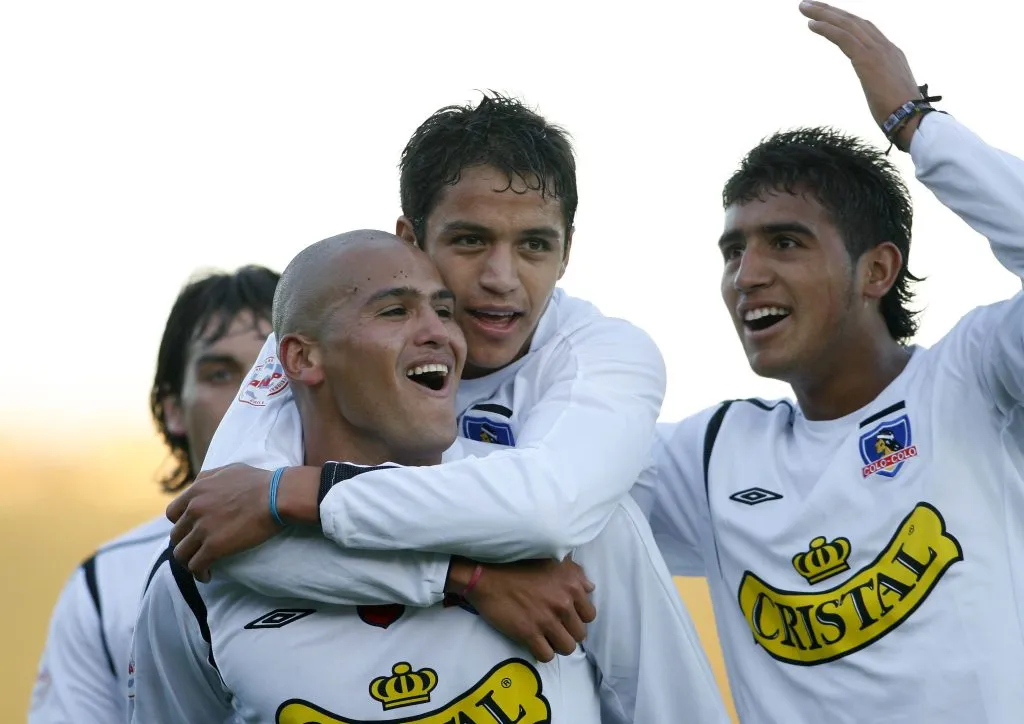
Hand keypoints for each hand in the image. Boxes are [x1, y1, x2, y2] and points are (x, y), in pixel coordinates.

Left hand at [166, 463, 279, 581]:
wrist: (276, 496)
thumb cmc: (259, 482)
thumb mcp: (228, 470)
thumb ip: (209, 477)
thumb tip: (199, 483)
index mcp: (196, 491)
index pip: (172, 513)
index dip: (180, 523)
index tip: (191, 530)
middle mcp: (194, 509)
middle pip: (176, 535)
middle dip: (185, 544)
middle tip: (197, 550)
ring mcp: (202, 529)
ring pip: (181, 553)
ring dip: (188, 562)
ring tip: (200, 566)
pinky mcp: (214, 547)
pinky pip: (196, 566)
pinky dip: (199, 574)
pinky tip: (207, 576)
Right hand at [460, 558, 595, 662]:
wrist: (486, 575)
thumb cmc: (518, 564)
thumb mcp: (552, 560)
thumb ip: (575, 574)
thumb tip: (590, 588)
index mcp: (572, 585)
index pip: (589, 615)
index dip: (578, 617)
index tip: (566, 617)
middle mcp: (563, 603)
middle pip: (579, 634)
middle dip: (568, 633)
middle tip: (555, 628)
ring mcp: (546, 619)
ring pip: (567, 648)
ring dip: (557, 645)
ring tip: (547, 638)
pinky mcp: (528, 633)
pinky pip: (546, 655)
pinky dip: (542, 652)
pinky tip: (534, 643)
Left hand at [799, 1, 924, 149]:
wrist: (912, 119)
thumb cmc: (900, 113)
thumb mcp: (889, 90)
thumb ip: (881, 80)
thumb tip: (876, 85)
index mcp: (891, 52)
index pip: (865, 28)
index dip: (845, 19)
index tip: (828, 15)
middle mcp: (885, 46)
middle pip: (854, 21)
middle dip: (830, 11)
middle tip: (809, 4)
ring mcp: (878, 51)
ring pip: (847, 25)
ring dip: (824, 14)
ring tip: (804, 7)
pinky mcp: (868, 60)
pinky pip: (844, 38)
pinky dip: (827, 29)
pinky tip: (812, 25)